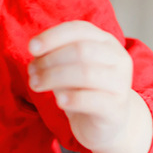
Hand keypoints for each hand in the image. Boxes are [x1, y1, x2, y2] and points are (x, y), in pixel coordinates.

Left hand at [28, 21, 152, 152]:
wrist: (103, 123)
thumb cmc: (81, 89)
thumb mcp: (65, 67)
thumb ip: (53, 56)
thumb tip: (36, 53)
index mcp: (105, 42)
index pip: (79, 29)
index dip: (53, 36)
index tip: (31, 48)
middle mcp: (118, 58)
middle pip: (80, 50)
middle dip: (50, 60)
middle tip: (31, 72)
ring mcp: (120, 84)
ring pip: (85, 73)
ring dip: (53, 77)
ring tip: (35, 84)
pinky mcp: (116, 109)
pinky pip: (94, 100)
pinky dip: (72, 98)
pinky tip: (59, 101)